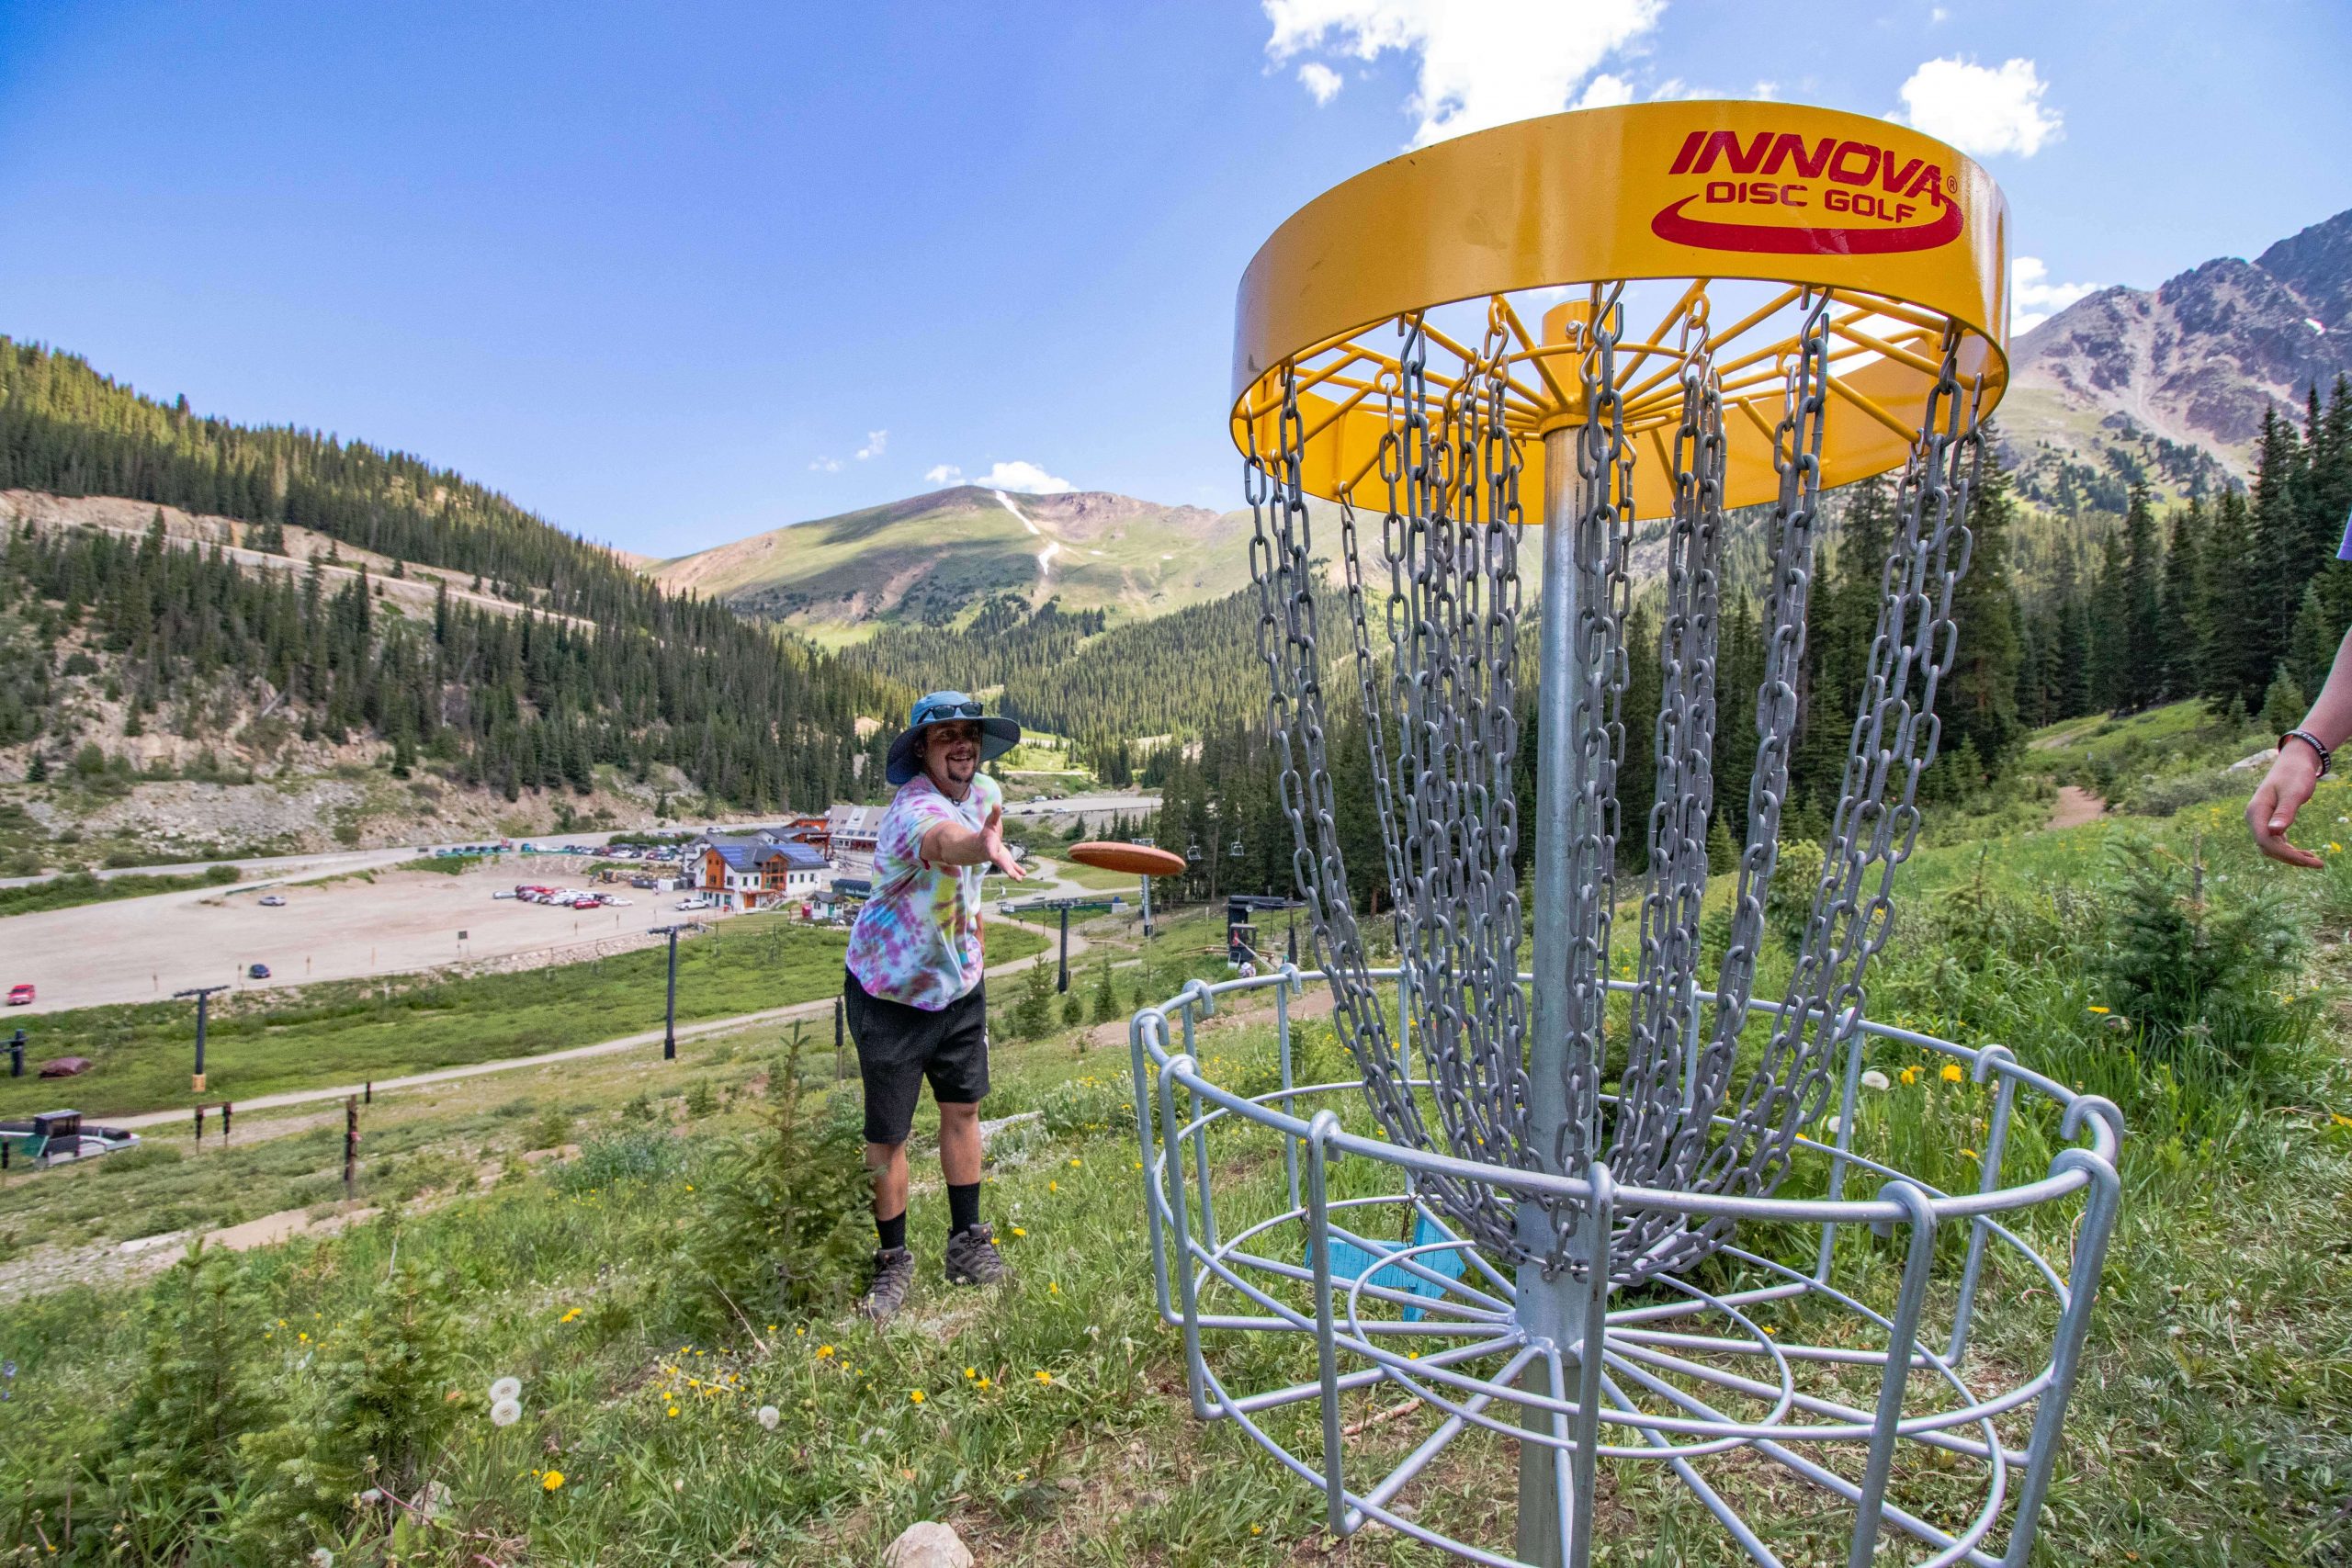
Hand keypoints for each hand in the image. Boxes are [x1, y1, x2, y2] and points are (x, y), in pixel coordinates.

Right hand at [981, 804, 1024, 879]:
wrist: (981, 844)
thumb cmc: (986, 832)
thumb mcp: (989, 822)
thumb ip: (994, 814)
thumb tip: (997, 803)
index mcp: (990, 846)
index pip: (992, 852)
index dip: (994, 855)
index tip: (995, 858)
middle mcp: (995, 855)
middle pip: (1001, 863)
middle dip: (1007, 869)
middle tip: (1014, 877)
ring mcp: (1000, 859)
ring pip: (1007, 867)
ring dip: (1013, 873)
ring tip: (1020, 879)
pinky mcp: (1006, 860)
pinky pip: (1012, 866)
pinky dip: (1017, 870)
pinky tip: (1024, 874)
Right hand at [2249, 744, 2324, 867]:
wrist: (2294, 762)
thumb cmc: (2295, 775)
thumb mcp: (2293, 793)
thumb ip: (2284, 812)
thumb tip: (2274, 832)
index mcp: (2256, 812)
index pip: (2265, 842)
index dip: (2285, 854)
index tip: (2309, 860)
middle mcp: (2254, 819)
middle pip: (2268, 848)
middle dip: (2291, 858)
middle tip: (2318, 863)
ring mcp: (2261, 821)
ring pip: (2271, 847)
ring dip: (2291, 856)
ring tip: (2315, 861)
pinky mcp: (2269, 821)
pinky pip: (2276, 841)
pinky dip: (2290, 849)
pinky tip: (2305, 853)